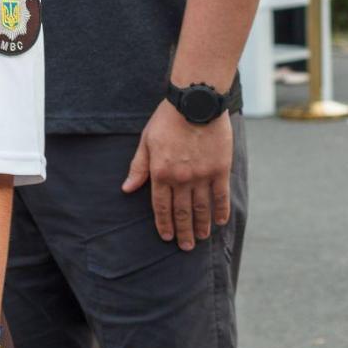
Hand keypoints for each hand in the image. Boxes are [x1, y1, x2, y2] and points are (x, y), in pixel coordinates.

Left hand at [121, 100, 233, 250]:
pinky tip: (220, 222)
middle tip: (186, 246)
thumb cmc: (168, 118)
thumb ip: (138, 167)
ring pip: (201, 208)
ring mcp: (202, 175)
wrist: (196, 101)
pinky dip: (220, 211)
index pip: (161, 207)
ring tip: (201, 238)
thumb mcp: (146, 140)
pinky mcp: (220, 169)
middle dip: (183, 232)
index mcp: (160, 173)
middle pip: (182, 212)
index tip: (167, 237)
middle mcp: (181, 179)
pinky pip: (220, 196)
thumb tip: (127, 188)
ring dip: (201, 226)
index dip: (164, 224)